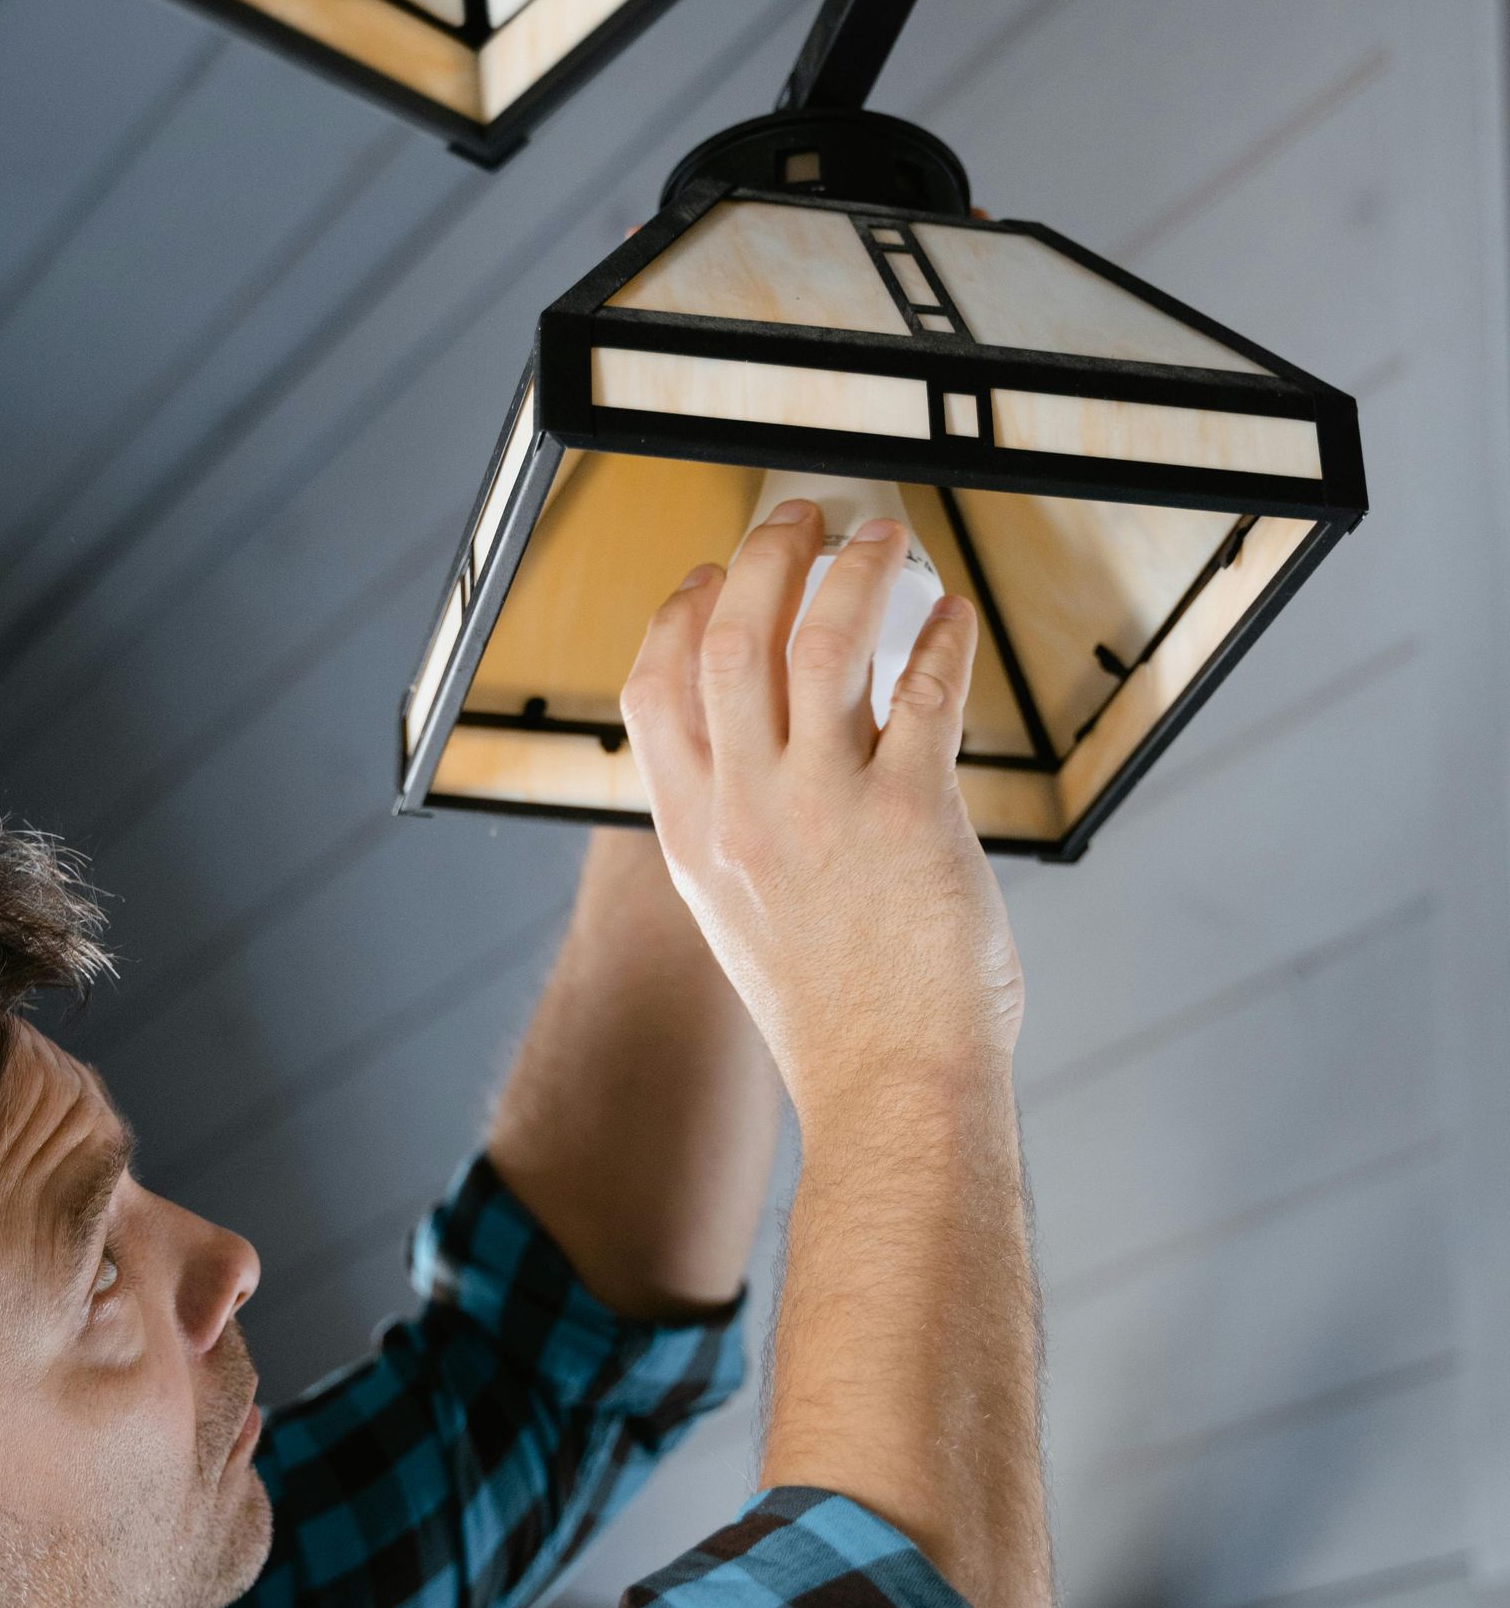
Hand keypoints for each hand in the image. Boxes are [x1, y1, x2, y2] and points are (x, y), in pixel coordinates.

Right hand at [619, 498, 1022, 1130]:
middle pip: (731, 640)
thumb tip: (756, 759)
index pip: (655, 689)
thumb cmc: (832, 1016)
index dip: (678, 612)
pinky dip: (941, 642)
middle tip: (801, 518)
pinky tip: (954, 621)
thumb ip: (734, 833)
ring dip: (854, 571)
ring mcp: (823, 811)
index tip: (711, 575)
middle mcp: (745, 813)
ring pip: (822, 643)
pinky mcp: (910, 818)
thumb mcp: (739, 919)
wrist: (890, 1089)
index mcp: (694, 836)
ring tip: (883, 538)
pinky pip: (923, 695)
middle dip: (764, 558)